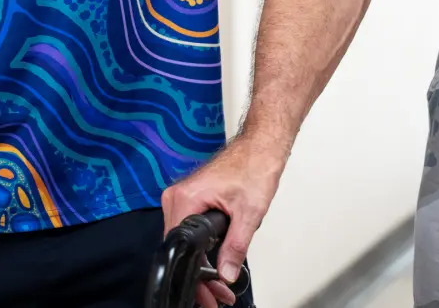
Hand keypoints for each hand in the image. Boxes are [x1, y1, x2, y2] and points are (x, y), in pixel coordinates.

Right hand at [162, 133, 288, 307]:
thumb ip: (235, 247)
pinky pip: (189, 228)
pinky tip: (214, 261)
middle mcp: (178, 196)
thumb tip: (226, 271)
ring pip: (183, 240)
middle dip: (198, 275)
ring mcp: (183, 196)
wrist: (260, 146)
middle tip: (214, 295)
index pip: (179, 246)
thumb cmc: (254, 165)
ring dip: (200, 263)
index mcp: (187, 198)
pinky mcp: (191, 198)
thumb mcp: (248, 213)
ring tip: (217, 284)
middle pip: (179, 246)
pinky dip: (201, 247)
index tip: (207, 292)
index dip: (194, 274)